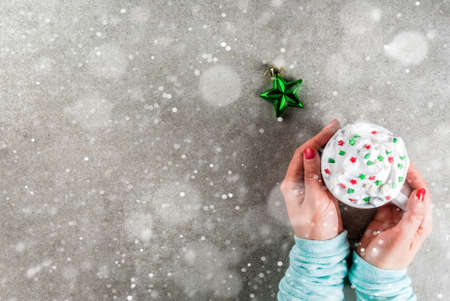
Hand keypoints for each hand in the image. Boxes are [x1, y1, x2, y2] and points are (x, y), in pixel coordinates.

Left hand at [281, 119, 342, 239]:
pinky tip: (343, 157)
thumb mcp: (315, 199)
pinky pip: (325, 172)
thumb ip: (312, 175)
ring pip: (318, 162)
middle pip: (310, 154)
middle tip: (339, 129)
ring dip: (329, 149)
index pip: (303, 153)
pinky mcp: (319, 192)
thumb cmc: (315, 227)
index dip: (316, 138)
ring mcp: (308, 186)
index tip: (331, 129)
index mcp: (292, 183)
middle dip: (323, 140)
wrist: (321, 247)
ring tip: (342, 138)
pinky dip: (334, 162)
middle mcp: (298, 182)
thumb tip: (311, 151)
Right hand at [357, 163, 431, 268]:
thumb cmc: (389, 259)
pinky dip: (380, 189)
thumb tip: (421, 193)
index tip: (404, 164)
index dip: (415, 177)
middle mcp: (411, 216)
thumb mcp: (402, 237)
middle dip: (403, 174)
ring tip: (382, 166)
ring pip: (397, 192)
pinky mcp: (383, 216)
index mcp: (421, 222)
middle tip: (391, 160)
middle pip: (410, 190)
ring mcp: (397, 216)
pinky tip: (374, 181)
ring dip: (391, 180)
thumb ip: (412, 216)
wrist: (371, 271)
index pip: (422, 193)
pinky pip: (384, 198)